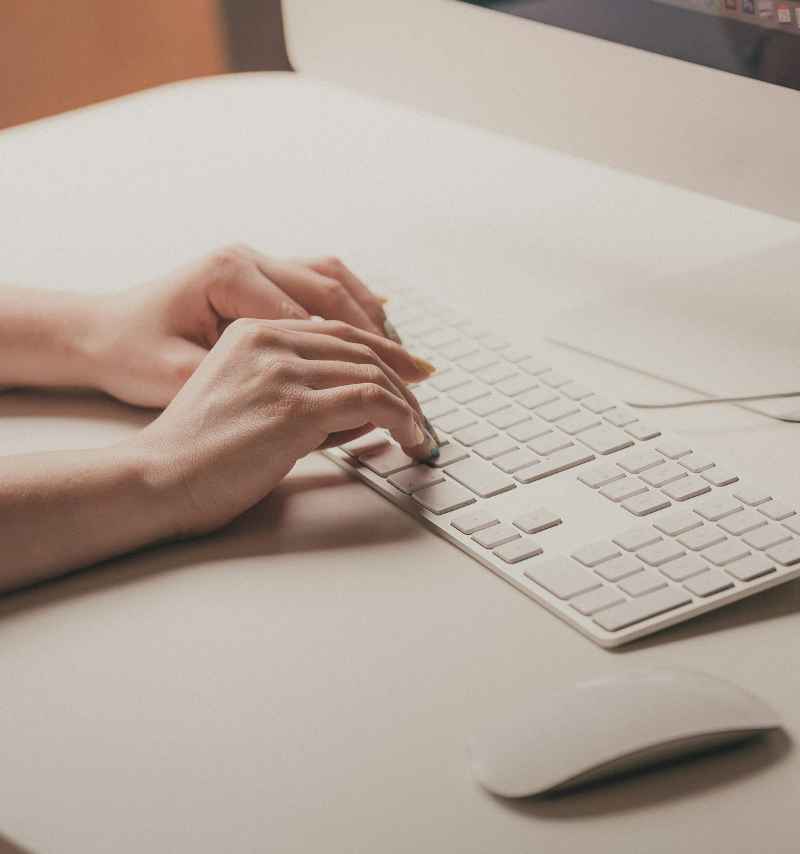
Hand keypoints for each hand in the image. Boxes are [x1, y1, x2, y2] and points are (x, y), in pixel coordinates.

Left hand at [87, 245, 419, 407]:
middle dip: (381, 337)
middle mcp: (248, 257)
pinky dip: (357, 302)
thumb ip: (247, 382)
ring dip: (375, 317)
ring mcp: (257, 259)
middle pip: (334, 291)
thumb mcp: (179, 376)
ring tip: (406, 356)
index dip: (355, 357)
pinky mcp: (262, 271)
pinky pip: (323, 278)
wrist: (97, 331)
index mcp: (228, 274)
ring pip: (336, 278)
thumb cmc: (130, 355)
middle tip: (419, 374)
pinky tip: (381, 329)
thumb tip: (309, 400)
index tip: (387, 390)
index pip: (310, 317)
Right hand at [126, 317, 437, 537]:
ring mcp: (282, 372)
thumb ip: (303, 392)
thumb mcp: (251, 401)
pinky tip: (409, 437)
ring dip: (406, 405)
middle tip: (424, 406)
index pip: (338, 332)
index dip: (384, 350)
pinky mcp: (294, 407)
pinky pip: (370, 401)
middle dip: (403, 378)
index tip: (412, 371)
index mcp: (254, 332)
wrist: (158, 478)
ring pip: (372, 373)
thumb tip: (367, 408)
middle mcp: (269, 342)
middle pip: (361, 349)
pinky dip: (401, 418)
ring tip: (418, 432)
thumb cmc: (200, 453)